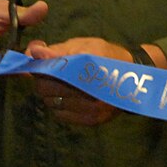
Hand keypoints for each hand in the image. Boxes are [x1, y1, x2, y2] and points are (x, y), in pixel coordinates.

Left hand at [26, 38, 164, 126]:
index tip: (38, 60)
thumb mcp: (84, 45)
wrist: (135, 79)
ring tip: (61, 83)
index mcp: (90, 63)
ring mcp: (92, 108)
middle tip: (50, 72)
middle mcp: (92, 89)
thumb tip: (31, 51)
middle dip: (43, 79)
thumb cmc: (106, 56)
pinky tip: (68, 96)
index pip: (52, 69)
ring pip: (51, 102)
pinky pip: (60, 114)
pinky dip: (58, 105)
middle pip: (47, 87)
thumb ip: (57, 50)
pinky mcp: (91, 120)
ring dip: (49, 93)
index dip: (40, 65)